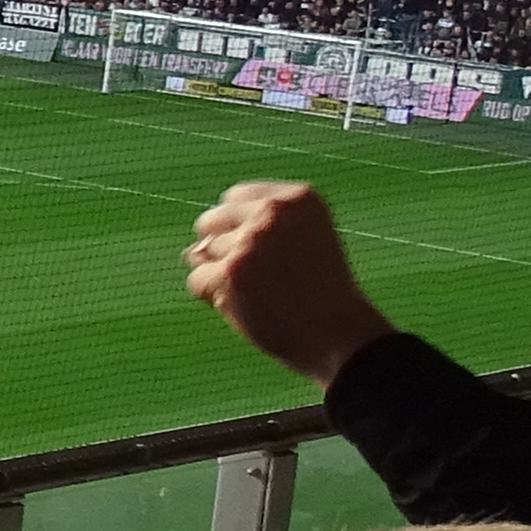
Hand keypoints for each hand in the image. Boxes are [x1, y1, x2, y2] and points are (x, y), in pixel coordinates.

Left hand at [184, 181, 394, 387]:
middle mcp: (273, 212)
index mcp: (298, 198)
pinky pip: (197, 281)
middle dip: (221, 248)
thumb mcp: (303, 242)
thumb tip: (191, 250)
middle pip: (212, 220)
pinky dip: (212, 298)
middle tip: (259, 277)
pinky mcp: (231, 272)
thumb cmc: (320, 294)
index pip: (235, 196)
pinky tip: (247, 307)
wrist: (338, 334)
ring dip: (221, 277)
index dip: (237, 226)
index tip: (261, 251)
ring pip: (202, 253)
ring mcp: (251, 241)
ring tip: (262, 294)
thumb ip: (254, 231)